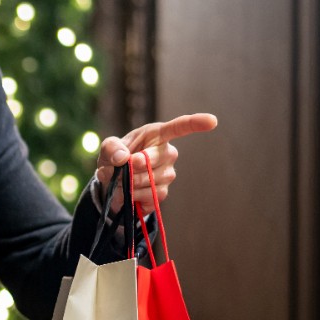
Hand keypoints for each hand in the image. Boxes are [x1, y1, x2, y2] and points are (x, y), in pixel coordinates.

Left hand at [95, 113, 217, 212]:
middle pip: (152, 161)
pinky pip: (148, 198)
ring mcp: (168, 175)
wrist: (113, 180)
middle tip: (119, 167)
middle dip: (131, 167)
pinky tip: (127, 191)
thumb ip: (112, 148)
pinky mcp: (162, 193)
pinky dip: (131, 197)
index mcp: (158, 134)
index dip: (195, 123)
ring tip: (119, 180)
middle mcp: (168, 154)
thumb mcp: (108, 147)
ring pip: (149, 182)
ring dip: (128, 184)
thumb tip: (124, 158)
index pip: (179, 127)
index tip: (212, 121)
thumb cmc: (115, 156)